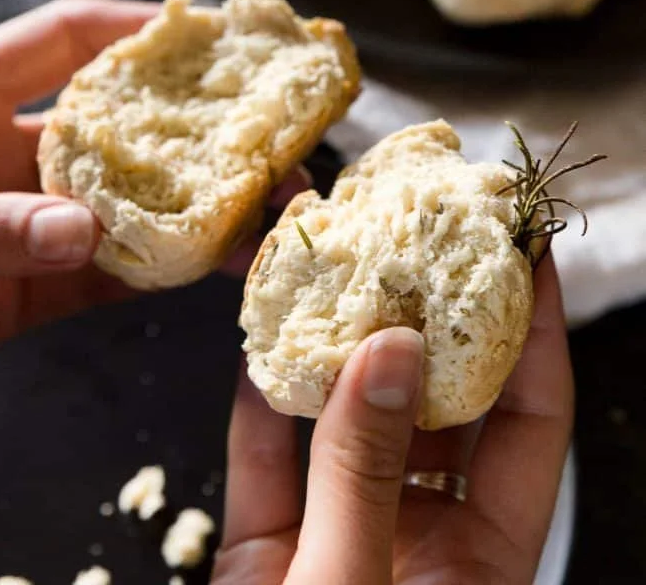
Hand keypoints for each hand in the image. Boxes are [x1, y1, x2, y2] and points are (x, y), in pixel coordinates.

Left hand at [0, 0, 306, 363]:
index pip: (66, 37)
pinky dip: (155, 271)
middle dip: (195, 130)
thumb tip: (82, 231)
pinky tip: (209, 270)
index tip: (215, 33)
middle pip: (117, 124)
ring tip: (263, 214)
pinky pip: (105, 271)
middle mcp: (3, 150)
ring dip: (192, 209)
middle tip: (268, 141)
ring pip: (124, 203)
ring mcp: (22, 220)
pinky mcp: (27, 287)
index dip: (137, 26)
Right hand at [213, 256, 573, 584]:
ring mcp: (339, 538)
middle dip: (425, 317)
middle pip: (435, 403)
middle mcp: (417, 538)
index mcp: (476, 559)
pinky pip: (268, 460)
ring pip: (347, 422)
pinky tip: (256, 346)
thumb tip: (390, 349)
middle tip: (418, 238)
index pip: (529, 420)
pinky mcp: (266, 550)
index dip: (534, 332)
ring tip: (333, 270)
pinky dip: (259, 404)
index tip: (524, 254)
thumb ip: (363, 473)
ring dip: (334, 351)